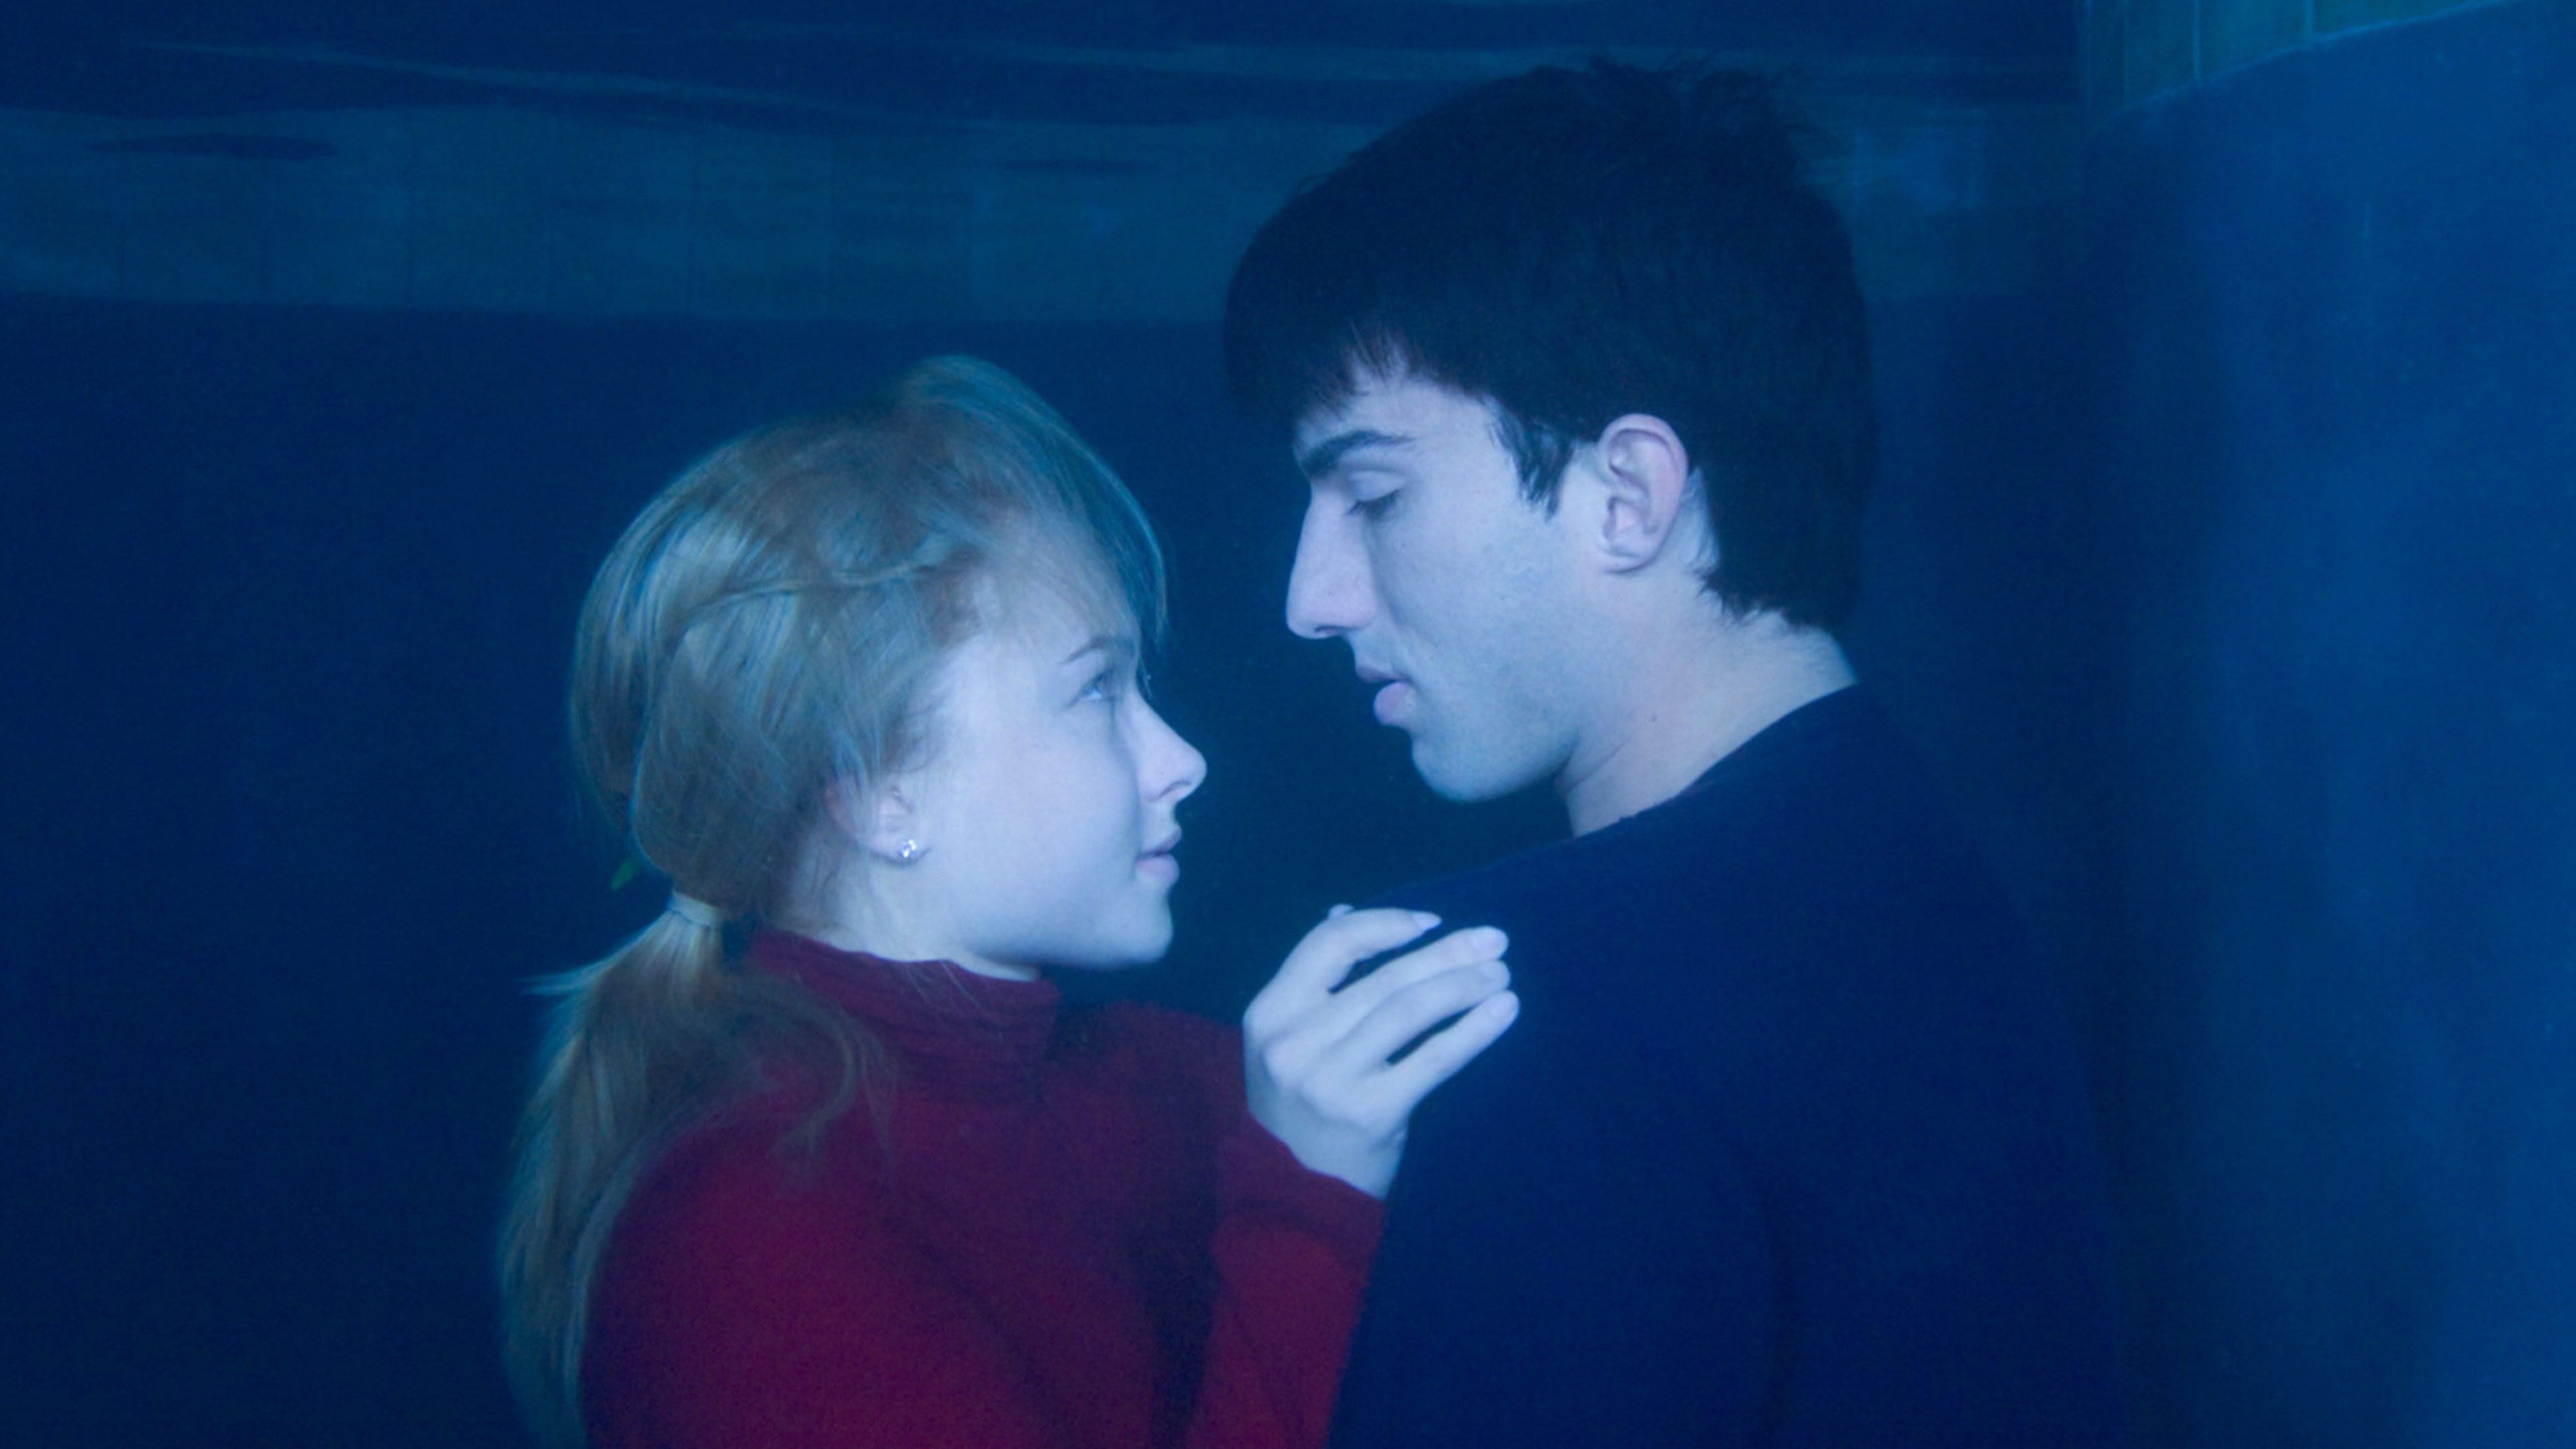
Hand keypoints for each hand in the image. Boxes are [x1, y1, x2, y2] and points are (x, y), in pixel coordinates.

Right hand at [1243, 907, 1518, 1198]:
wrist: (1291, 1198)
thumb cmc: (1298, 1110)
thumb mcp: (1285, 1041)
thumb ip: (1314, 982)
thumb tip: (1345, 911)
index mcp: (1269, 1013)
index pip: (1327, 944)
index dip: (1384, 925)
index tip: (1431, 922)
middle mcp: (1294, 1042)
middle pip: (1382, 977)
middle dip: (1446, 953)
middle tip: (1494, 940)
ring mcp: (1330, 1079)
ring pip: (1409, 1010)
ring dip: (1464, 985)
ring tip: (1501, 975)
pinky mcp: (1371, 1113)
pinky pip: (1433, 1060)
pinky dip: (1474, 1030)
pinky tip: (1504, 1013)